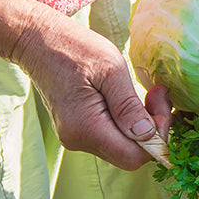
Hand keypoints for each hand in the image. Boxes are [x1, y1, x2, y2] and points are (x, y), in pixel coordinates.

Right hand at [13, 12, 172, 169]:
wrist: (38, 41)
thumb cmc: (74, 48)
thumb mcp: (110, 70)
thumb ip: (128, 106)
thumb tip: (147, 134)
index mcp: (85, 128)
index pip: (134, 156)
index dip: (158, 137)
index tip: (160, 102)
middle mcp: (79, 140)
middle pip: (130, 154)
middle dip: (153, 129)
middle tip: (158, 94)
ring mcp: (77, 137)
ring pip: (124, 146)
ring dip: (143, 124)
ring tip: (148, 92)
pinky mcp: (79, 129)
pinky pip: (113, 136)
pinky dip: (129, 121)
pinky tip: (131, 98)